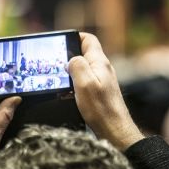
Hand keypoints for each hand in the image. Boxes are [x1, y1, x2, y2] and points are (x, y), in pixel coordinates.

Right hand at [68, 33, 143, 150]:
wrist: (115, 132)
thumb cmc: (102, 110)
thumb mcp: (85, 84)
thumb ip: (77, 65)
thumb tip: (70, 59)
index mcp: (99, 63)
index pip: (88, 39)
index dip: (74, 36)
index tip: (59, 42)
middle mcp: (102, 69)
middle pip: (83, 53)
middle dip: (67, 55)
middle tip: (53, 63)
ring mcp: (101, 81)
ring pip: (82, 68)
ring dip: (69, 71)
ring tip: (57, 79)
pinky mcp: (99, 92)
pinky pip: (84, 81)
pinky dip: (73, 84)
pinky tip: (66, 93)